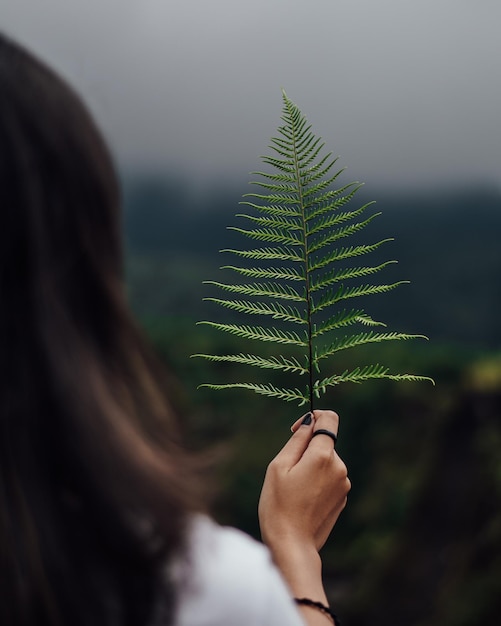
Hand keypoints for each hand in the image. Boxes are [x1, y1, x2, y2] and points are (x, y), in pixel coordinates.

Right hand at [259, 409, 350, 554]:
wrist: (291, 545)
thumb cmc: (278, 504)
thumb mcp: (279, 466)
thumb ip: (297, 440)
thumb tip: (310, 422)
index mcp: (323, 455)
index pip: (329, 418)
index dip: (313, 417)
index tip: (297, 429)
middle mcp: (340, 467)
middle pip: (324, 443)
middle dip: (307, 449)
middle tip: (287, 471)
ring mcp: (344, 485)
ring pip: (326, 462)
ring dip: (311, 467)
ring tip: (294, 489)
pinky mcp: (343, 499)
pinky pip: (329, 479)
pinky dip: (317, 481)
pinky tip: (303, 499)